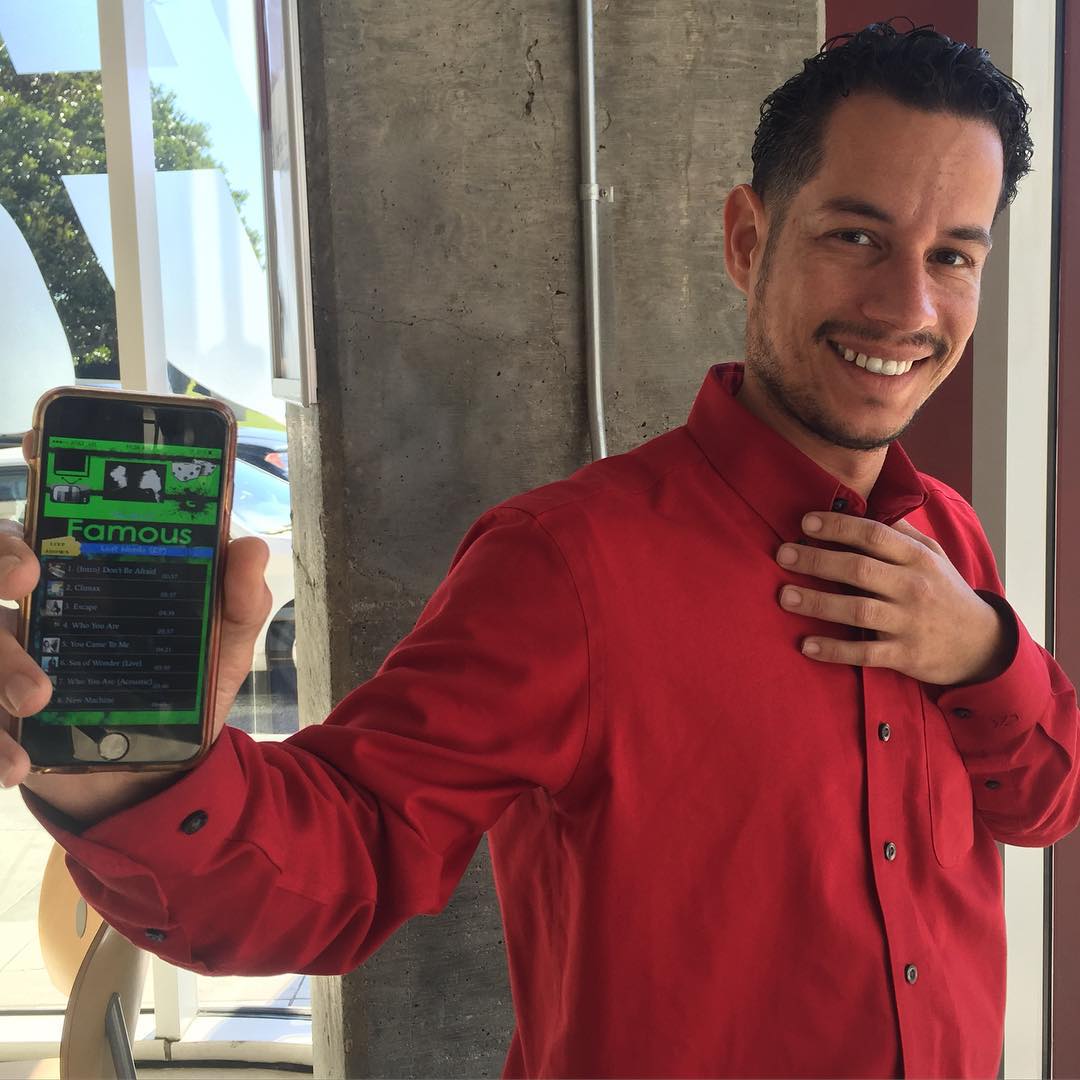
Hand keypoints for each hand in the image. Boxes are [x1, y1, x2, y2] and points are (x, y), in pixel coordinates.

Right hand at [2, 436, 272, 819]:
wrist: (153, 769)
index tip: (39, 482)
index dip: (32, 497)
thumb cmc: (176, 688)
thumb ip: (236, 600)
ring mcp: (8, 654)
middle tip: (27, 577)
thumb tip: (248, 548)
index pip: (41, 519)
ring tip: (39, 699)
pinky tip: (14, 762)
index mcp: (82, 574)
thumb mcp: (217, 643)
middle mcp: (32, 606)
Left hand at [775, 512, 1011, 686]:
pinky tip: (806, 645)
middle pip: (858, 570)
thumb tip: (868, 506)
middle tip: (783, 554)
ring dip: (818, 604)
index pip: (873, 535)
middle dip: (817, 561)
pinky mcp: (904, 655)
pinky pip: (864, 654)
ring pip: (857, 611)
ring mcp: (908, 623)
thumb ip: (902, 534)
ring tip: (785, 597)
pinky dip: (834, 651)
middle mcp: (912, 588)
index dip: (838, 527)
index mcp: (917, 559)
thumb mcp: (934, 556)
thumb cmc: (946, 592)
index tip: (806, 522)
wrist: (981, 643)